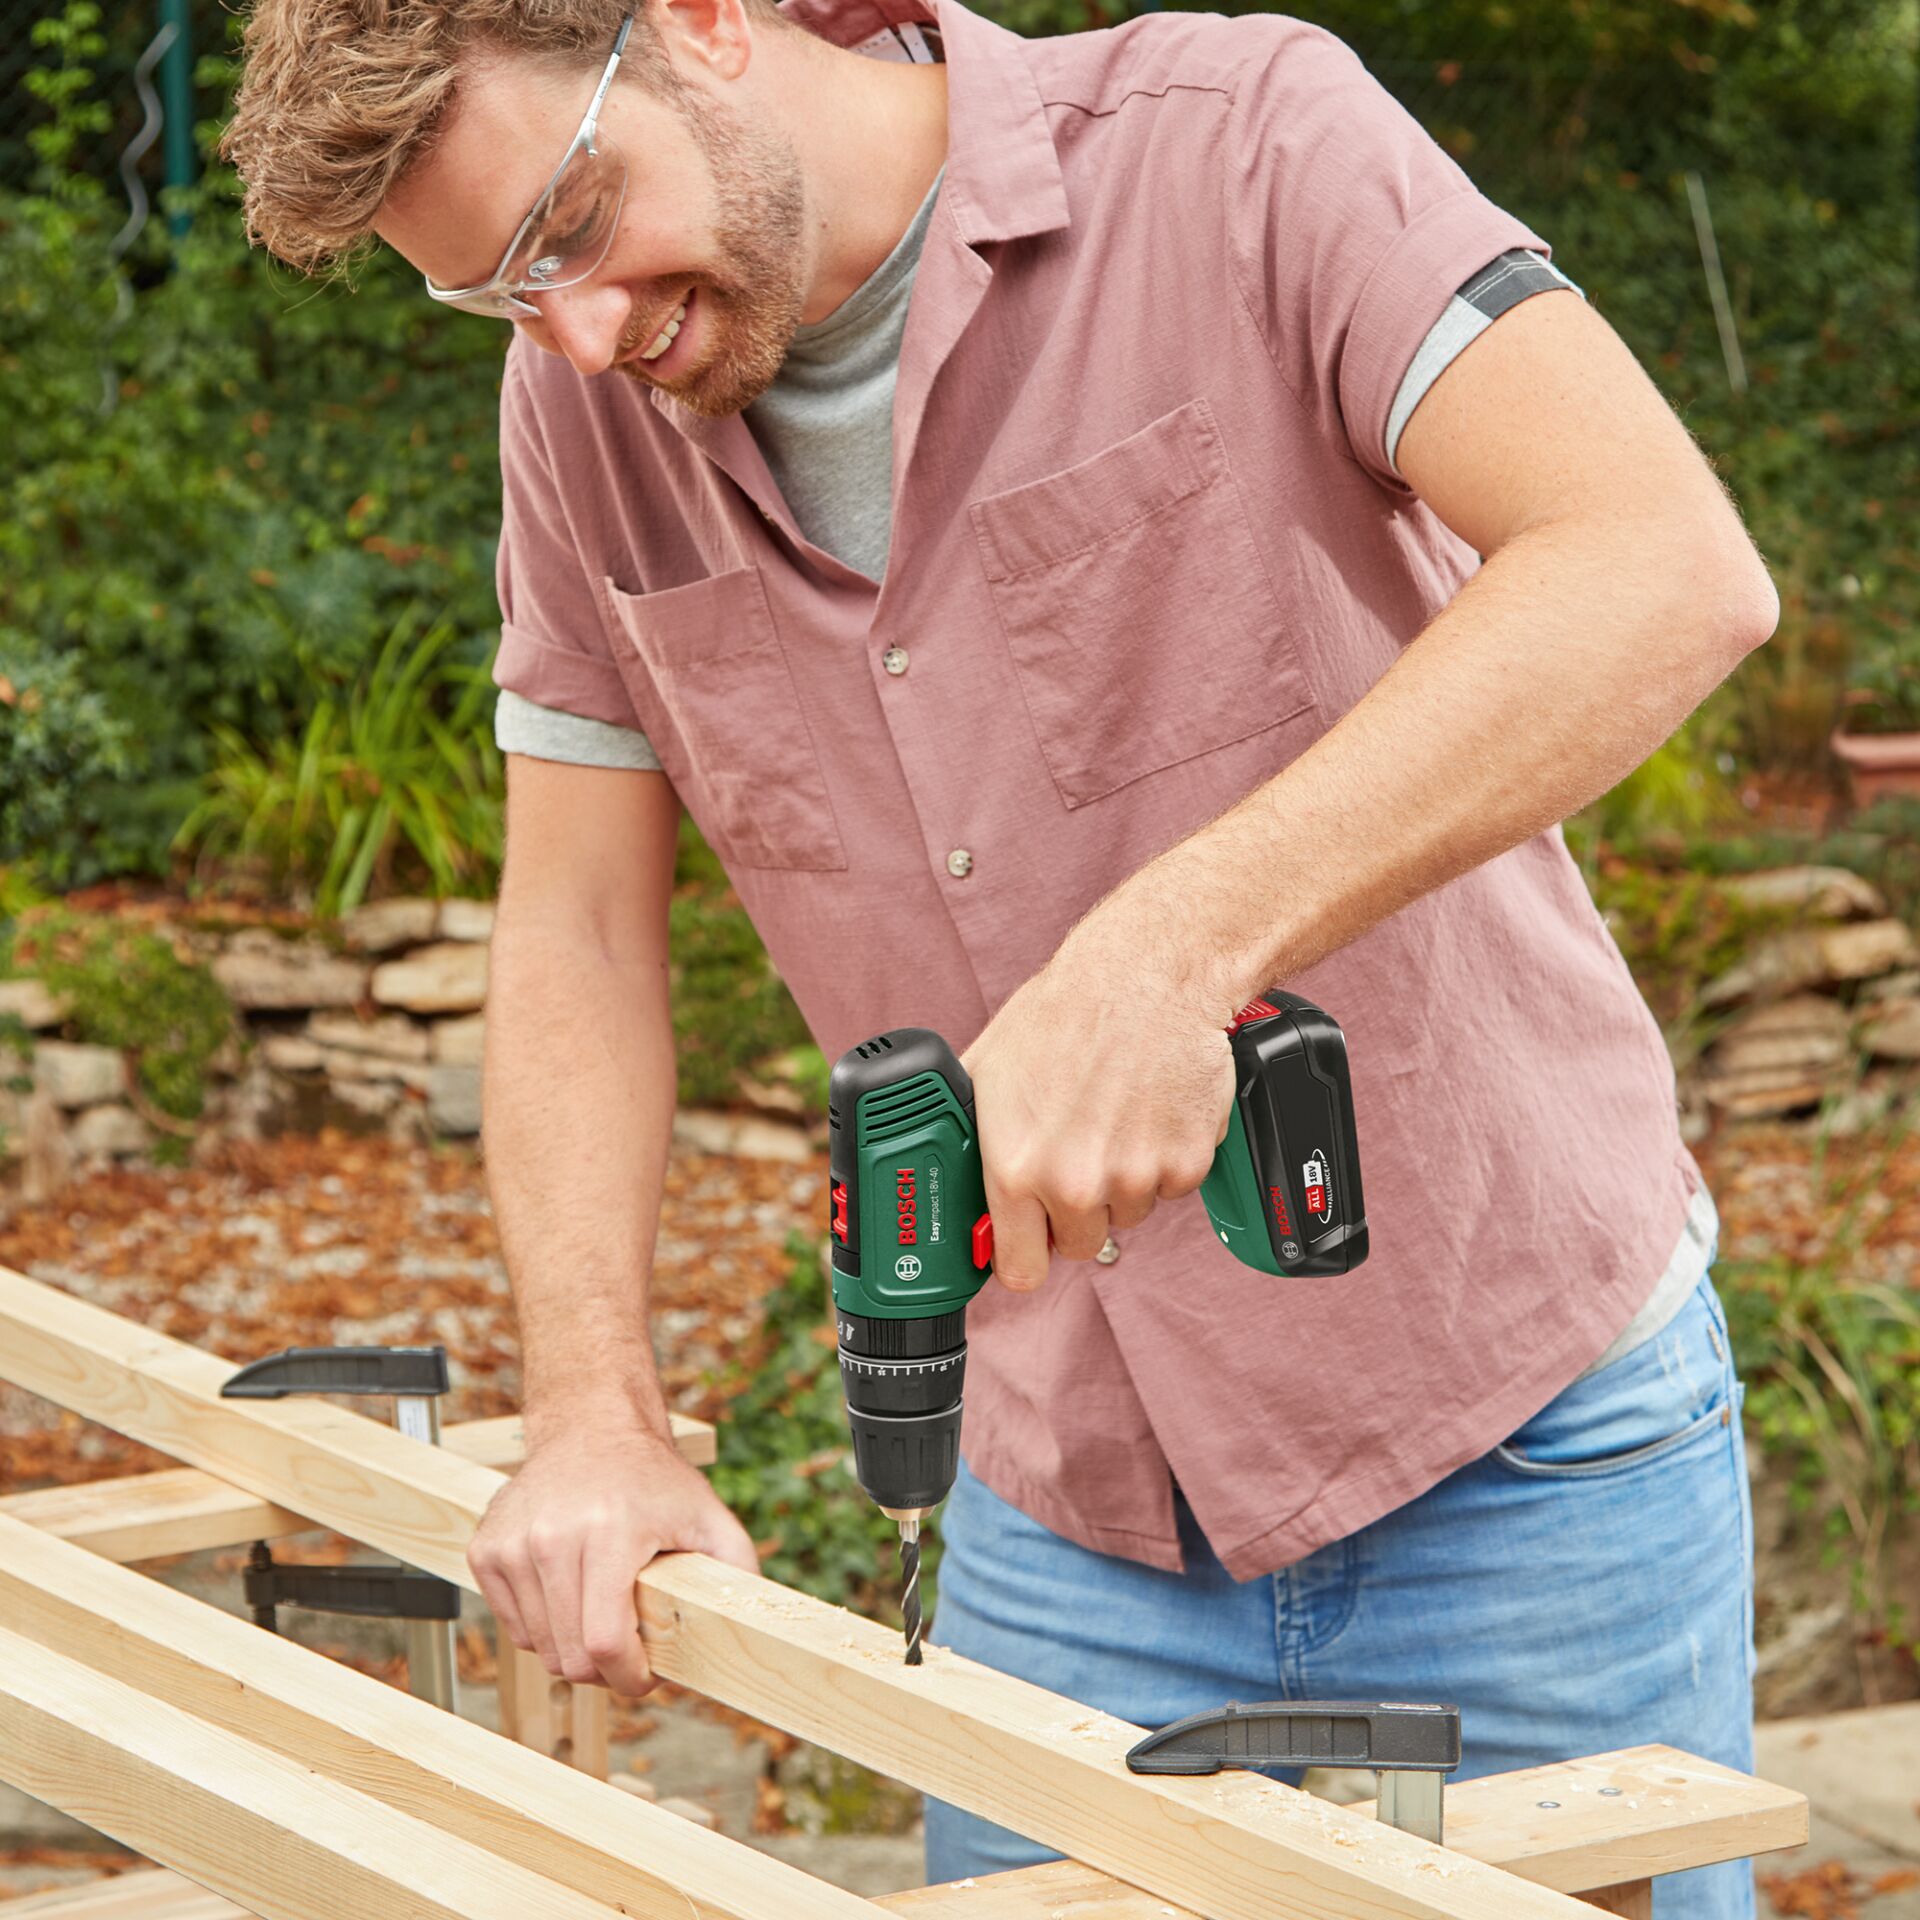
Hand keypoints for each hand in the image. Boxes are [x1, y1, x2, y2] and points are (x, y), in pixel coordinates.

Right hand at [468, 1419, 758, 1694]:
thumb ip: (737, 1567)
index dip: (630, 1678)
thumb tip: (751, 1622)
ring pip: (541, 1648)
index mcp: (608, 1532)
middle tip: (630, 1645)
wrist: (589, 1428)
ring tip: (601, 1612)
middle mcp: (551, 1538)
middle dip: (606, 1669)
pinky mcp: (484, 1550)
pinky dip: (544, 1627)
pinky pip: (515, 1628)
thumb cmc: (651, 1478)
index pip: (605, 1643)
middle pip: (571, 1656)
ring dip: (574, 1648)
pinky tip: (570, 1593)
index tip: (647, 1676)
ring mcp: (511, 1545)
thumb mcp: (707, 1514)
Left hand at [960, 906, 1237, 1290]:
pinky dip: (1164, 1157)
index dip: (1022, 1255)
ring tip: (1113, 1115)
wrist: (1147, 977)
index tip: (1027, 1241)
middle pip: (1078, 1244)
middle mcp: (1075, 1183)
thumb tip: (952, 1170)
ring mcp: (1135, 1177)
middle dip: (1074, 1211)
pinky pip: (1170, 1186)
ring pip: (1127, 1213)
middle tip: (1077, 1154)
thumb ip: (971, 1133)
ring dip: (1121, 1180)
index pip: (1018, 1270)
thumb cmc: (1066, 1013)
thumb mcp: (988, 1068)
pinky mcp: (1186, 1164)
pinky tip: (1148, 1108)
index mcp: (1017, 1168)